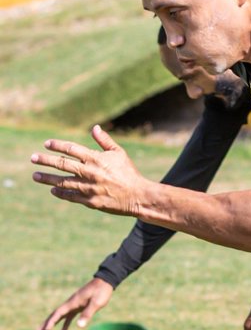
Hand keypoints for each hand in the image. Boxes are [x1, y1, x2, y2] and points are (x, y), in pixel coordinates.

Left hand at [31, 125, 146, 215]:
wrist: (138, 196)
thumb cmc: (129, 173)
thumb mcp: (119, 153)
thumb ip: (104, 141)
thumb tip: (94, 128)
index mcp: (95, 159)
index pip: (71, 149)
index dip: (57, 145)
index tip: (46, 144)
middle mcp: (89, 172)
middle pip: (62, 164)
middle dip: (45, 160)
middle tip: (32, 158)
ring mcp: (88, 188)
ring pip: (62, 182)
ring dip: (47, 178)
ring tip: (35, 176)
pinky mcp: (90, 201)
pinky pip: (71, 196)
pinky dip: (60, 193)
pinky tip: (52, 189)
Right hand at [38, 277, 113, 329]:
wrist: (105, 281)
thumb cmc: (101, 292)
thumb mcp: (96, 304)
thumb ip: (87, 314)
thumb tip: (79, 326)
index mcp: (73, 303)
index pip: (59, 313)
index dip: (52, 321)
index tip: (46, 329)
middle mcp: (71, 303)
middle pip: (56, 314)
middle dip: (46, 323)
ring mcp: (74, 304)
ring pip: (60, 315)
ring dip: (53, 323)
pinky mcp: (79, 306)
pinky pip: (68, 316)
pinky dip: (65, 323)